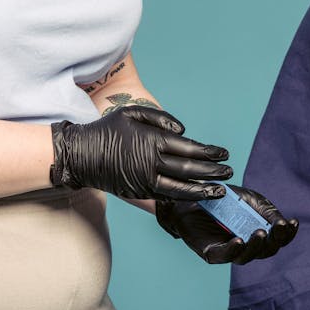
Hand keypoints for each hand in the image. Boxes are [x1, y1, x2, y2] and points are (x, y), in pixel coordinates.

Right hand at [50, 106, 232, 200]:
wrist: (80, 155)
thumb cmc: (107, 129)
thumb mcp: (132, 113)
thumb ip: (161, 119)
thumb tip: (184, 132)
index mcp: (152, 140)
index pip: (189, 148)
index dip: (209, 152)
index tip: (224, 153)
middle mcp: (151, 162)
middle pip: (190, 169)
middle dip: (213, 172)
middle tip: (229, 172)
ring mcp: (145, 180)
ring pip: (181, 188)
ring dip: (203, 190)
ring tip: (220, 191)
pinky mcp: (139, 192)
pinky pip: (166, 196)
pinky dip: (183, 197)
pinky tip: (196, 195)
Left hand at [155, 184, 298, 263]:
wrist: (191, 196)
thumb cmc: (222, 200)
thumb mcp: (250, 199)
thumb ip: (267, 211)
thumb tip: (282, 223)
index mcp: (257, 233)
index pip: (277, 239)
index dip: (287, 234)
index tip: (293, 222)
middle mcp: (246, 245)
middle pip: (266, 251)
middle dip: (275, 240)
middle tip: (279, 228)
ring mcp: (229, 251)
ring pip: (247, 256)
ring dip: (256, 245)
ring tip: (261, 233)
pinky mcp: (211, 253)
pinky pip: (225, 255)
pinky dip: (234, 249)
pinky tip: (240, 240)